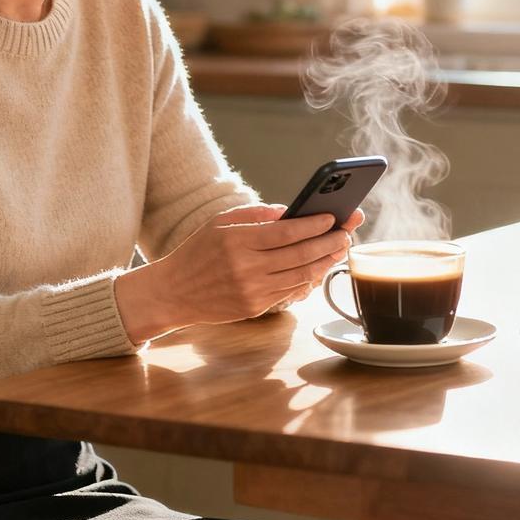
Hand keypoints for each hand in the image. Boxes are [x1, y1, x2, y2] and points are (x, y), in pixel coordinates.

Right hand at [115, 204, 350, 342]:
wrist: (172, 293)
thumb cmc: (197, 252)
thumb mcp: (218, 223)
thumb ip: (255, 215)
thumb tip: (289, 212)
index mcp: (238, 241)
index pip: (287, 232)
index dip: (314, 225)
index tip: (332, 217)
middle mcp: (247, 267)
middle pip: (301, 254)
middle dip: (329, 242)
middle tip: (347, 233)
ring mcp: (252, 290)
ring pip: (301, 275)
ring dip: (325, 262)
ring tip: (339, 249)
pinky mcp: (255, 307)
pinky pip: (290, 291)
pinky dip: (308, 279)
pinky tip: (317, 268)